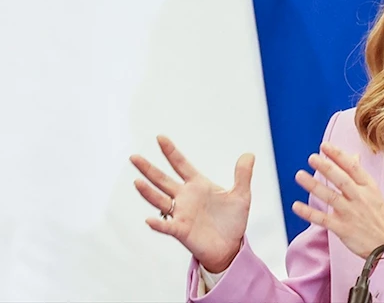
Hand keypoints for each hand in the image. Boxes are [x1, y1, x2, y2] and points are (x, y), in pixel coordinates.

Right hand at [130, 135, 253, 271]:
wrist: (230, 247)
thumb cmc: (232, 221)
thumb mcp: (241, 195)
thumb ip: (243, 175)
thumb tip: (249, 154)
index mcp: (198, 185)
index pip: (181, 164)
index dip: (171, 152)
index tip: (160, 138)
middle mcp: (185, 197)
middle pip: (163, 180)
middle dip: (149, 169)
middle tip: (134, 157)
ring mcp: (181, 213)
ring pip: (160, 200)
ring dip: (148, 192)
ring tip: (137, 181)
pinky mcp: (181, 230)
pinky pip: (167, 226)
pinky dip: (158, 224)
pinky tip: (149, 220)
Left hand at [292, 142, 383, 258]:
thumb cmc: (380, 217)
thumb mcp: (374, 193)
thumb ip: (360, 176)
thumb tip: (352, 156)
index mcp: (369, 188)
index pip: (353, 167)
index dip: (338, 155)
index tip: (325, 146)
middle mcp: (360, 198)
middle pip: (341, 180)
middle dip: (326, 167)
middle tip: (312, 158)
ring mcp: (351, 213)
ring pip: (330, 197)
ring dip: (314, 185)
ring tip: (300, 175)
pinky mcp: (343, 229)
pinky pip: (323, 219)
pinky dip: (309, 213)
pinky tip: (296, 206)